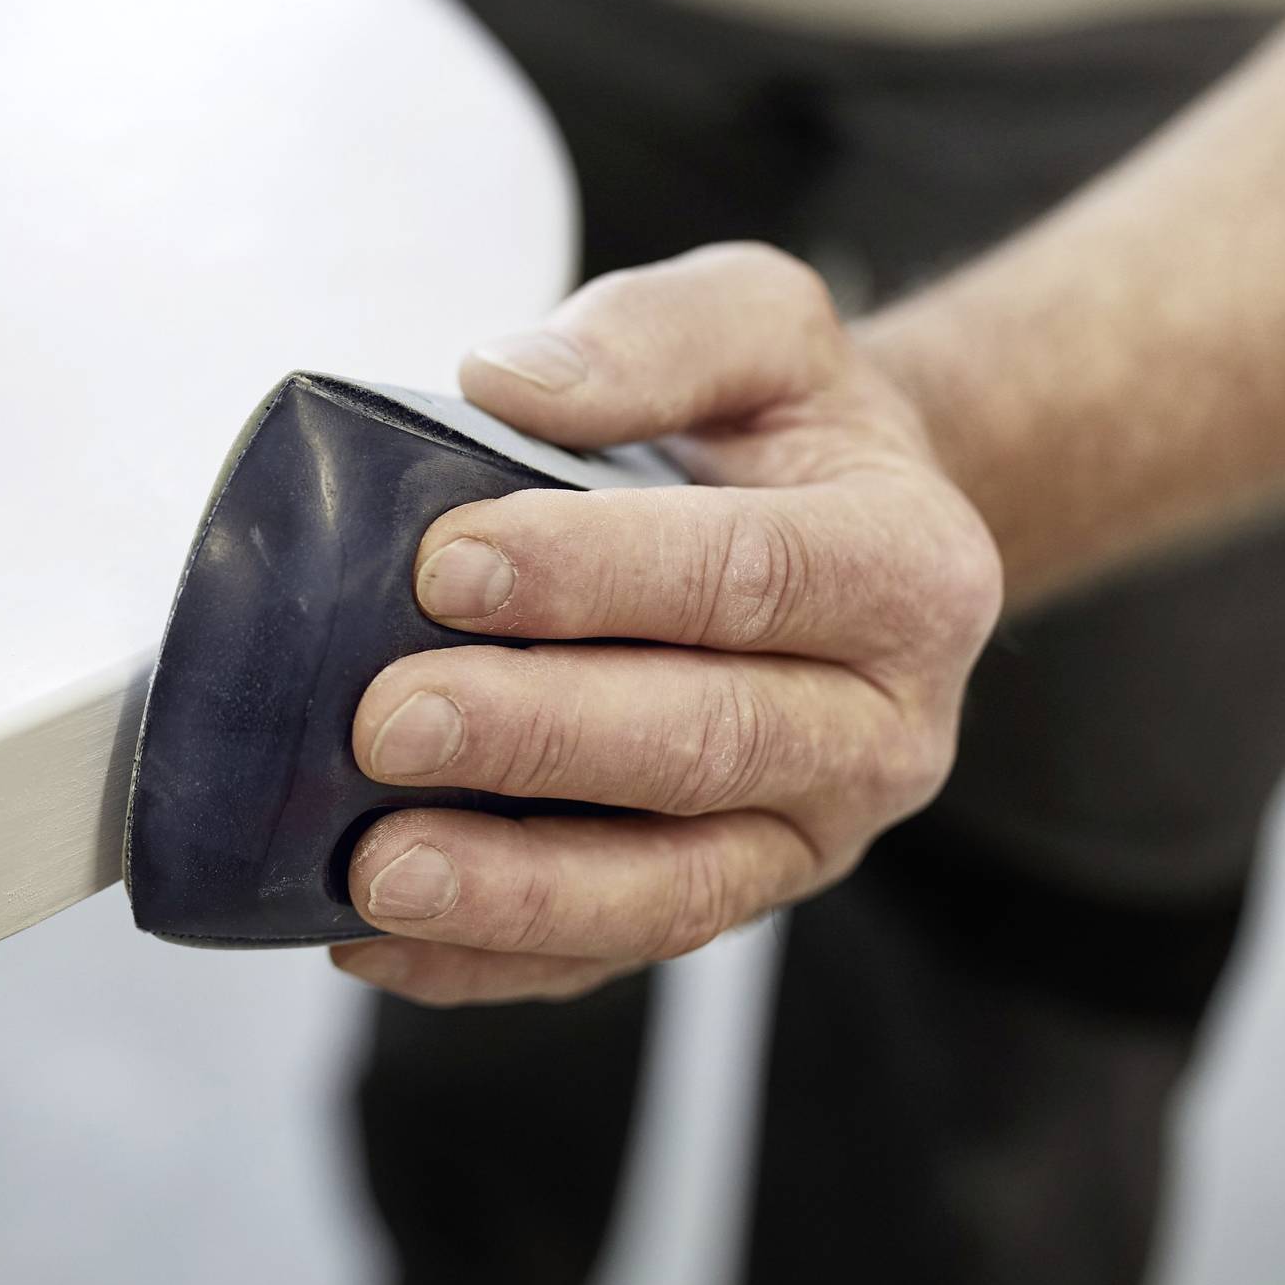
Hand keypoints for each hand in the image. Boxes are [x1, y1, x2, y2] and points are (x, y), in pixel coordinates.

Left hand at [331, 242, 1002, 1006]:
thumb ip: (652, 337)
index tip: (448, 563)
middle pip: (707, 743)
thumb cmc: (777, 427)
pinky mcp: (730, 897)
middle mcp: (885, 725)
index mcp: (909, 566)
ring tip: (378, 871)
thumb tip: (508, 383)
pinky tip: (375, 939)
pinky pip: (614, 954)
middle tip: (388, 716)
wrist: (837, 531)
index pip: (753, 576)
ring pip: (671, 888)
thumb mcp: (757, 323)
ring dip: (514, 890)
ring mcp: (811, 833)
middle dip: (535, 736)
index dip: (598, 575)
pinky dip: (492, 961)